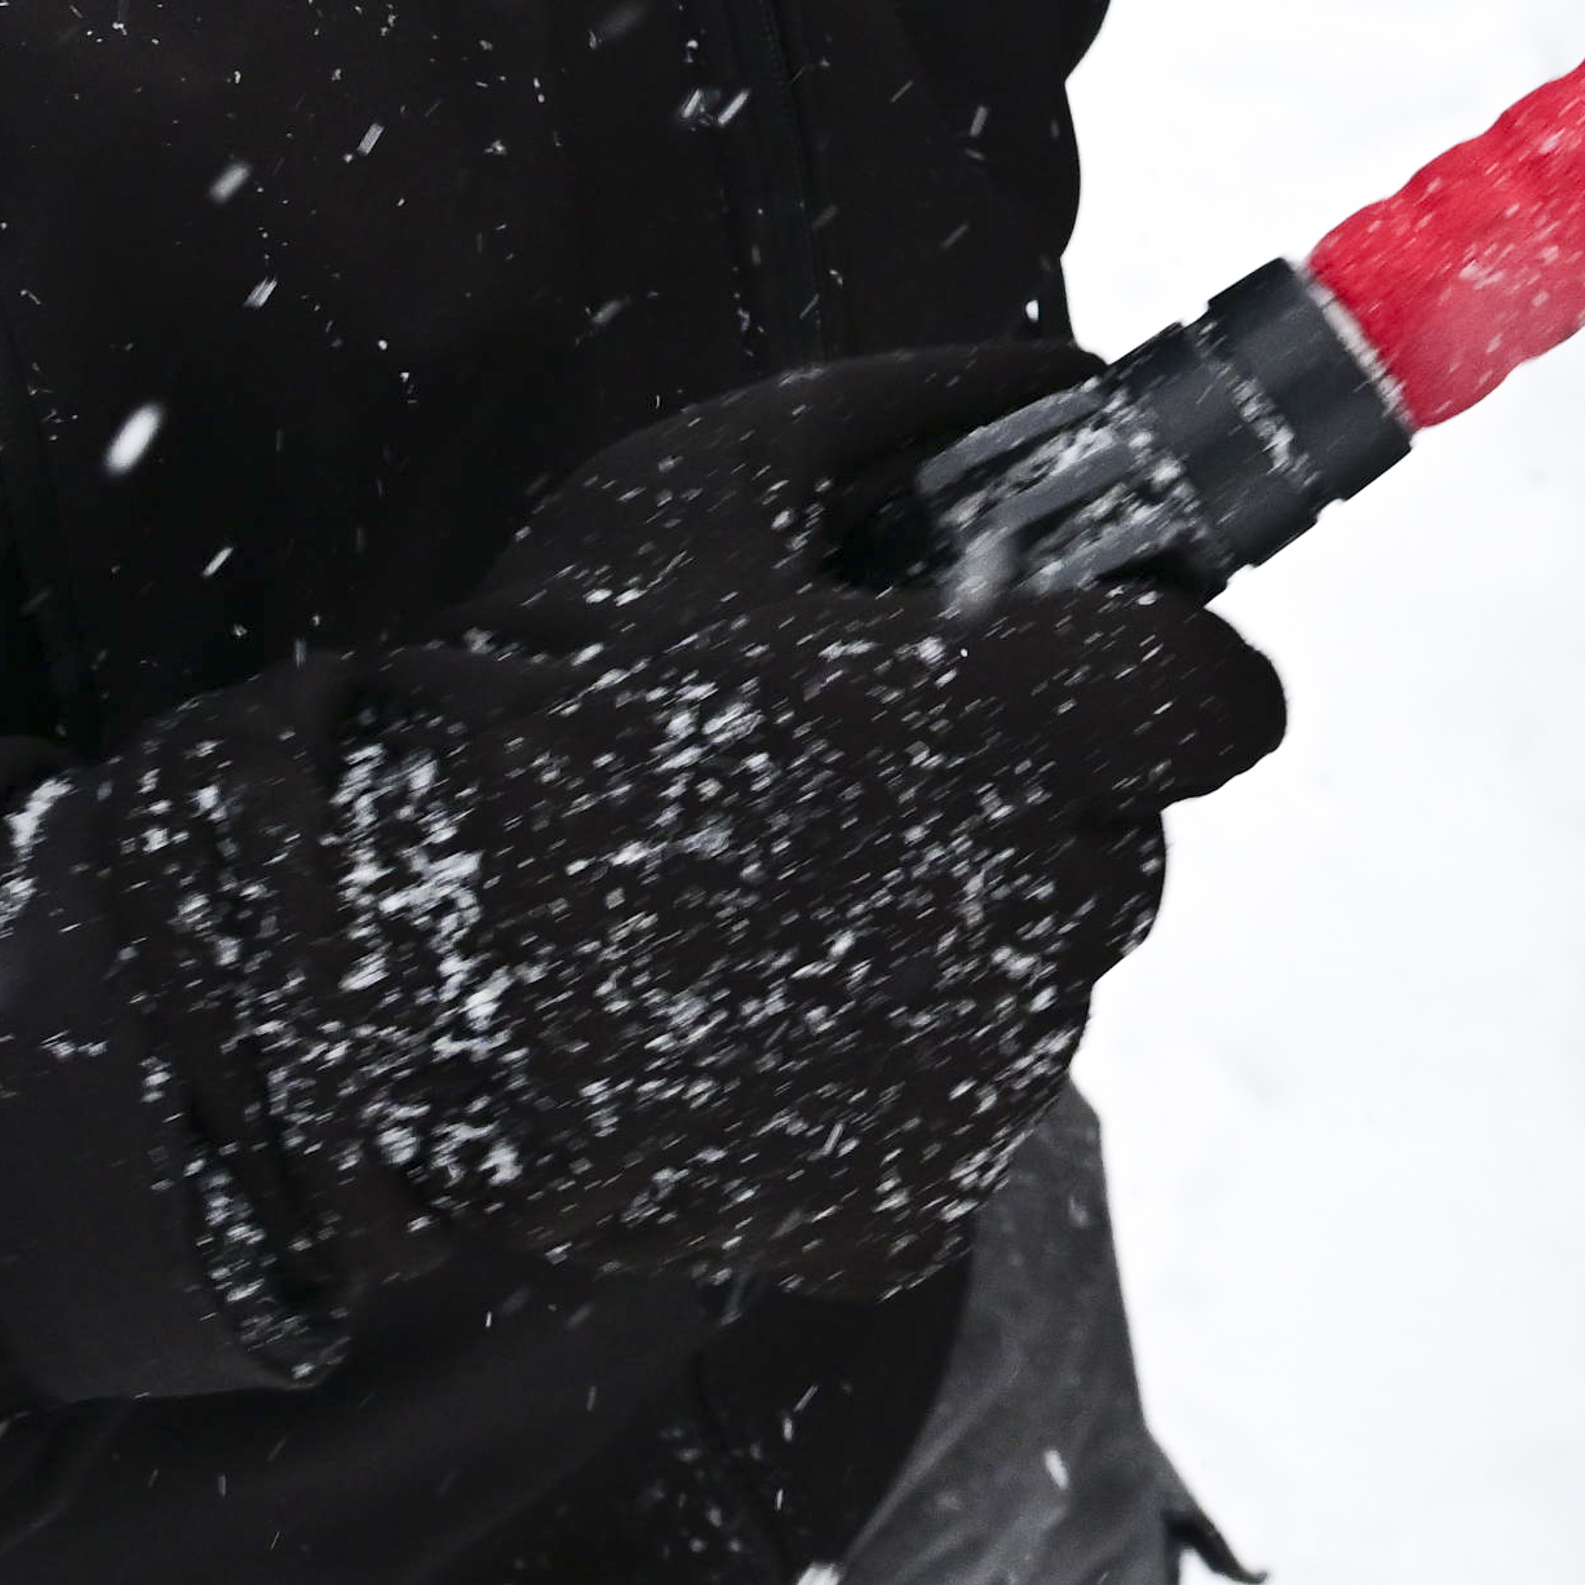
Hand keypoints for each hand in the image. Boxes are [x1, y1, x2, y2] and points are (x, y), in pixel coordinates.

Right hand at [87, 347, 1280, 1301]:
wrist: (363, 976)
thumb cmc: (536, 702)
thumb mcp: (709, 486)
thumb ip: (916, 408)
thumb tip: (1064, 377)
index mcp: (1013, 726)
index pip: (1220, 697)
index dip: (1150, 667)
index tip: (1060, 658)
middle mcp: (1031, 911)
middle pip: (1128, 835)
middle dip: (1037, 794)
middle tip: (867, 774)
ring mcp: (974, 1081)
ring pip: (1045, 976)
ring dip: (963, 930)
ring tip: (768, 895)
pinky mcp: (901, 1207)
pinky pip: (953, 1112)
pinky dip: (882, 1072)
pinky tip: (737, 1013)